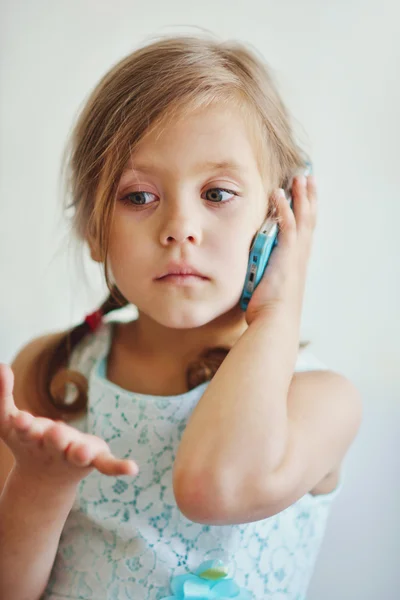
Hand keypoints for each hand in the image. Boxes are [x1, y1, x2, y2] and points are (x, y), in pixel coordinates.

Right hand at [0, 363, 138, 486]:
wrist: (45, 477)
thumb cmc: (28, 441)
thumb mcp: (8, 422)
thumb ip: (1, 396)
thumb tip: (1, 366)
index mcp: (31, 438)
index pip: (25, 430)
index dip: (24, 426)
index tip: (20, 420)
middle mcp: (53, 448)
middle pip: (53, 443)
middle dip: (53, 438)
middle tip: (53, 433)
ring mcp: (74, 455)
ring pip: (77, 455)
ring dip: (80, 452)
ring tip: (84, 450)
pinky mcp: (93, 459)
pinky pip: (107, 464)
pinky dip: (118, 467)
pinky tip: (132, 469)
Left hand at [245, 174, 317, 325]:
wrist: (274, 323)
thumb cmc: (269, 312)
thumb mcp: (267, 287)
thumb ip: (262, 272)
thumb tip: (250, 268)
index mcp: (297, 262)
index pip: (304, 229)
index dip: (306, 210)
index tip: (305, 194)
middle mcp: (300, 256)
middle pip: (309, 219)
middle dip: (309, 196)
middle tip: (308, 177)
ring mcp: (295, 255)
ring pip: (302, 218)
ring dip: (301, 196)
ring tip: (299, 177)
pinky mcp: (286, 256)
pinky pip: (287, 226)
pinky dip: (284, 209)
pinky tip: (279, 194)